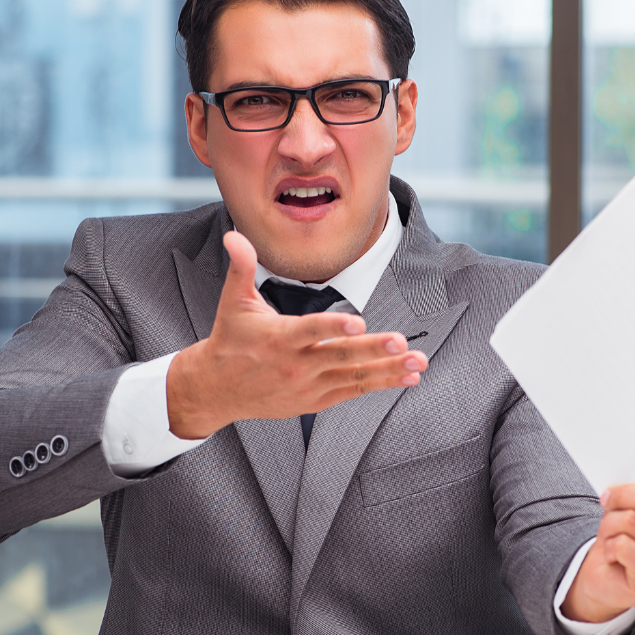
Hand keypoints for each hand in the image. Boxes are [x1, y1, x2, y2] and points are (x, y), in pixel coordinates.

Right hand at [166, 231, 428, 438]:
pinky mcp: (315, 401)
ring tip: (417, 363)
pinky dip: (380, 384)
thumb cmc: (230, 339)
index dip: (333, 327)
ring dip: (388, 370)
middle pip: (339, 356)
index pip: (309, 331)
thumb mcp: (233, 301)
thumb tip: (234, 234)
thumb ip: (241, 267)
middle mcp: (295, 365)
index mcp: (278, 338)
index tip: (359, 322)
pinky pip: (353, 391)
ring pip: (353, 378)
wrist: (217, 389)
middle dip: (373, 350)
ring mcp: (308, 386)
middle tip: (402, 343)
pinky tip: (407, 377)